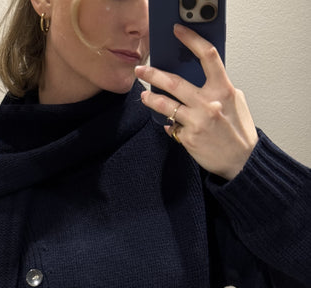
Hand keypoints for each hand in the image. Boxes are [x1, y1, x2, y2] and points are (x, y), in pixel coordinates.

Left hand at [135, 24, 257, 180]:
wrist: (241, 161)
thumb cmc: (239, 132)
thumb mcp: (236, 101)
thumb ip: (218, 88)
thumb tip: (199, 80)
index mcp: (223, 89)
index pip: (207, 56)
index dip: (191, 40)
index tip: (178, 32)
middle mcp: (208, 103)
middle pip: (174, 82)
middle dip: (153, 74)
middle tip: (141, 70)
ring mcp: (196, 121)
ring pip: (166, 106)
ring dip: (151, 99)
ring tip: (143, 95)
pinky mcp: (188, 138)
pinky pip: (172, 127)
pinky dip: (170, 124)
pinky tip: (169, 123)